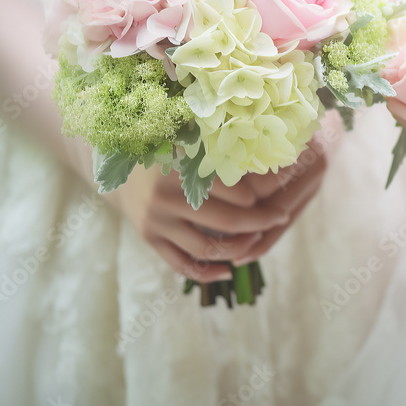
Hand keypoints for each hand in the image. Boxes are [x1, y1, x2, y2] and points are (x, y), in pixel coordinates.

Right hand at [116, 147, 327, 281]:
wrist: (117, 158)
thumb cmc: (170, 142)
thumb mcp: (196, 132)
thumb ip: (231, 139)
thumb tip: (286, 145)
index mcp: (184, 163)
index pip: (242, 188)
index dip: (270, 187)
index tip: (289, 184)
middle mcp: (168, 193)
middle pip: (231, 220)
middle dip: (262, 220)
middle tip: (281, 215)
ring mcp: (156, 218)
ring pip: (209, 248)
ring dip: (241, 248)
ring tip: (258, 240)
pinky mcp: (149, 236)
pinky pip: (182, 264)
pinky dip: (208, 273)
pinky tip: (230, 270)